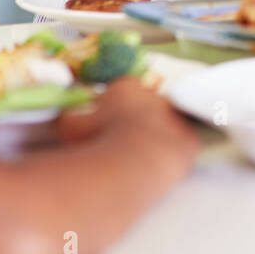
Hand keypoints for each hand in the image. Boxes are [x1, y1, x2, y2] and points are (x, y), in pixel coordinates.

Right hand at [56, 79, 199, 169]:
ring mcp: (176, 116)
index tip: (106, 123)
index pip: (121, 90)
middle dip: (136, 118)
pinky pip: (182, 143)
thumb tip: (64, 117)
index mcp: (127, 88)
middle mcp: (155, 96)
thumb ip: (69, 118)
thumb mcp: (70, 127)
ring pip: (167, 122)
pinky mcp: (190, 140)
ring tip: (140, 156)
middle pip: (145, 104)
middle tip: (123, 141)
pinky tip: (160, 165)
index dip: (111, 107)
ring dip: (156, 135)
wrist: (134, 161)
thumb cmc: (98, 141)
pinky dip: (172, 152)